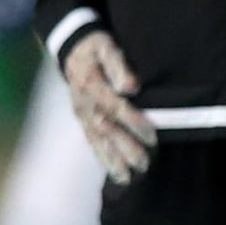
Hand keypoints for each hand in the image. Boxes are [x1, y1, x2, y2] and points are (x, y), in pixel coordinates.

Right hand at [61, 30, 154, 184]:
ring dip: (111, 160)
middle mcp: (84, 103)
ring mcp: (81, 113)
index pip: (115, 107)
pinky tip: (113, 171)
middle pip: (105, 129)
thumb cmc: (96, 47)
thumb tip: (131, 87)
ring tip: (126, 178)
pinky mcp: (81, 118)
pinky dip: (102, 157)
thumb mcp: (107, 47)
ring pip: (96, 139)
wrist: (73, 46)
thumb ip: (118, 65)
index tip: (152, 136)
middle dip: (124, 148)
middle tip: (144, 165)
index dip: (133, 122)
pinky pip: (91, 140)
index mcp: (91, 85)